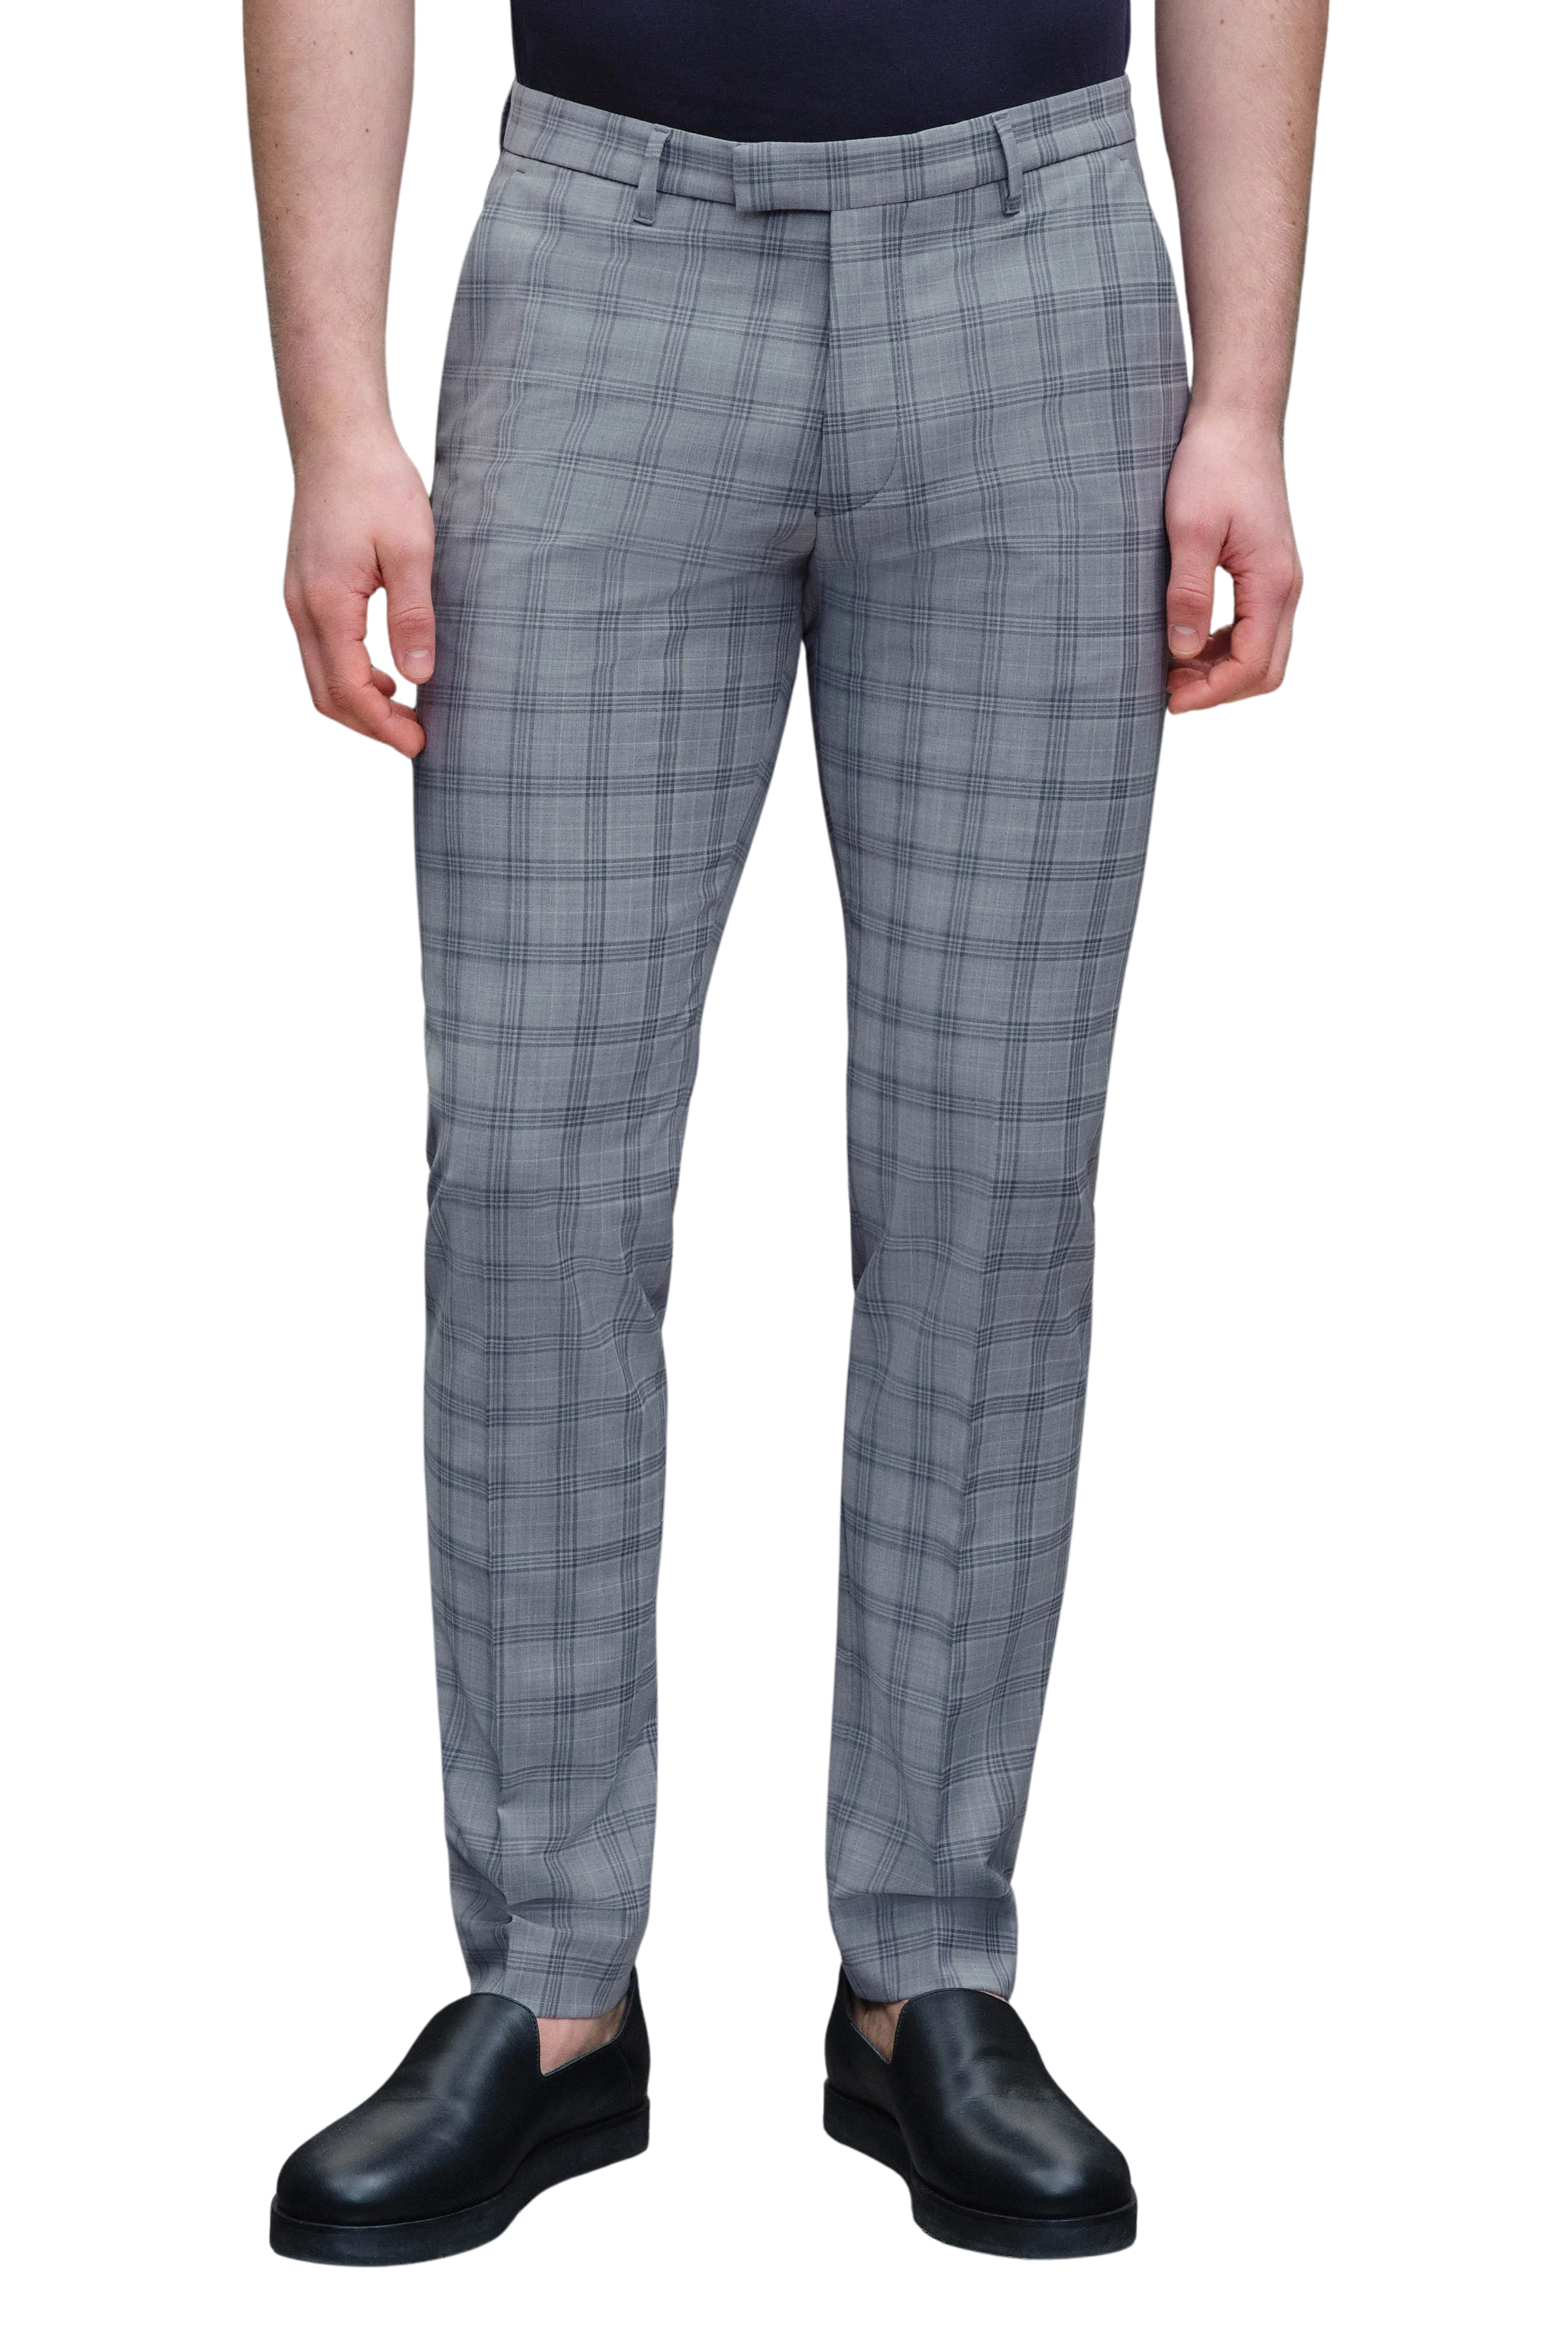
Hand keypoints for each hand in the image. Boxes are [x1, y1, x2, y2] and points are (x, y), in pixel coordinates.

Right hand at [281, 426, 434, 756]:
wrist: (337, 439)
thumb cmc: (377, 485)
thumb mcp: (410, 549)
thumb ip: (412, 616)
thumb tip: (418, 677)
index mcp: (328, 604)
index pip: (349, 688)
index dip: (382, 726)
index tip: (417, 744)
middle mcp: (302, 608)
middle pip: (327, 694)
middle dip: (369, 725)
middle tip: (414, 738)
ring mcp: (299, 600)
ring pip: (321, 676)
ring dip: (360, 702)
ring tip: (405, 712)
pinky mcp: (305, 591)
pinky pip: (322, 651)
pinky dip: (350, 675)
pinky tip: (385, 674)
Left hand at [1163, 409, 1304, 716]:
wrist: (1236, 421)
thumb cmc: (1213, 465)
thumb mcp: (1191, 529)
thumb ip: (1189, 592)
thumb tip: (1183, 651)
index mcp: (1271, 583)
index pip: (1251, 664)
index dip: (1211, 692)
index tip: (1169, 699)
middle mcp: (1285, 588)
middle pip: (1264, 669)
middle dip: (1218, 690)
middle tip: (1168, 690)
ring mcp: (1279, 581)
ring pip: (1260, 652)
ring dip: (1220, 671)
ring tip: (1171, 669)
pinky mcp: (1266, 573)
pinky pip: (1253, 629)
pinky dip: (1222, 647)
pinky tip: (1187, 642)